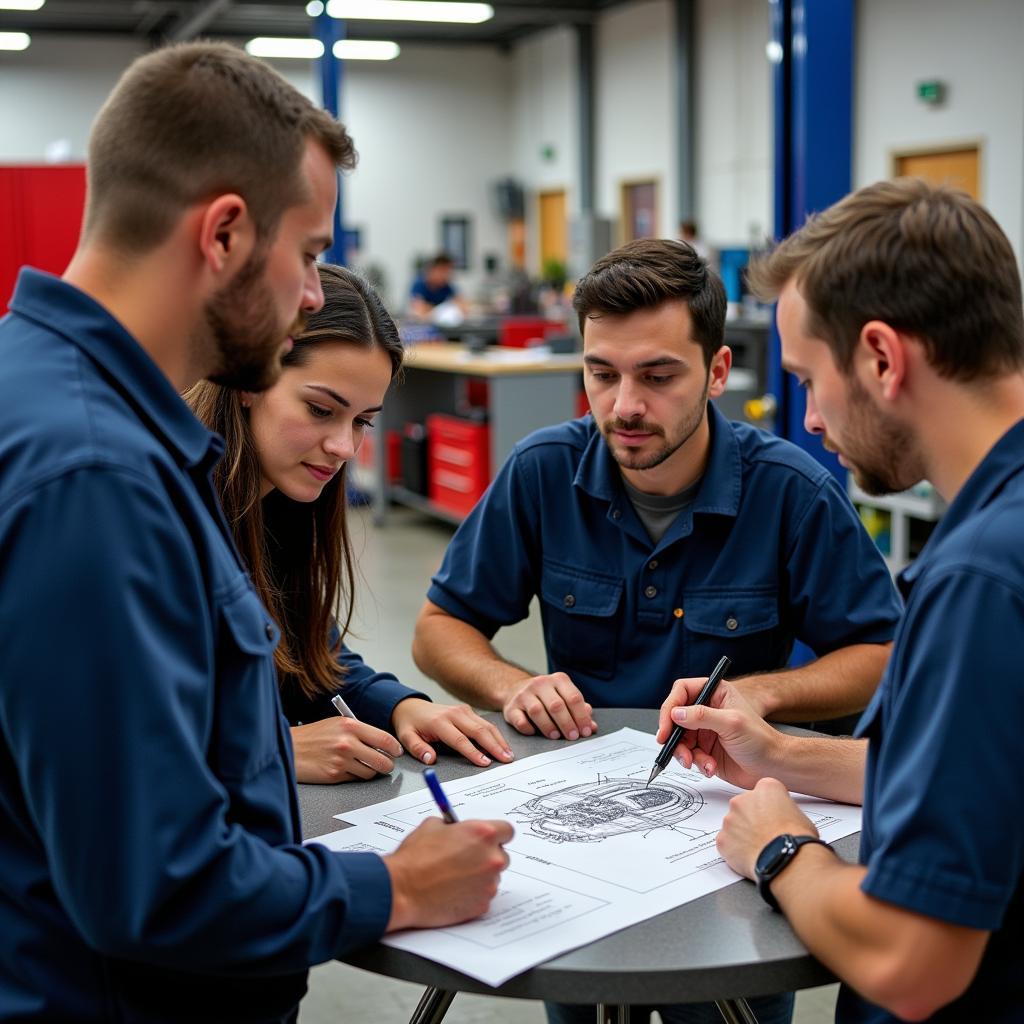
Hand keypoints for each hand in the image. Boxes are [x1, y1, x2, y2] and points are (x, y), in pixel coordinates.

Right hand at [289, 718, 401, 783]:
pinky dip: (356, 776)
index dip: (395, 748)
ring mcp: (341, 760)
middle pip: (382, 760)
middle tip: (386, 764)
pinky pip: (355, 779)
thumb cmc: (313, 736)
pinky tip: (350, 769)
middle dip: (387, 764)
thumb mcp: (337, 724)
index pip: (384, 738)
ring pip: (370, 772)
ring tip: (367, 766)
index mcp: (350, 726)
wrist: (290, 748)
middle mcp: (347, 742)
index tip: (397, 751)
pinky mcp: (334, 775)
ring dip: (372, 772)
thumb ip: (359, 731)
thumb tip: (381, 743)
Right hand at [383, 817, 514, 930]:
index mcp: (483, 834)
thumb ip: (453, 826)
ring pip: (492, 878)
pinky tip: (453, 892)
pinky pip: (483, 897)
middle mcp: (491, 858)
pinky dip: (472, 895)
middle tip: (466, 860)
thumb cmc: (415, 859)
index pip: (507, 831)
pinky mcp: (482, 905)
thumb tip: (458, 829)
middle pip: (502, 856)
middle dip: (487, 857)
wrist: (402, 889)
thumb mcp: (432, 826)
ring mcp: (488, 884)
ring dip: (479, 877)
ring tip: (454, 878)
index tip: (488, 839)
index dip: (496, 835)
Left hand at [391, 698, 513, 767]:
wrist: (411, 706)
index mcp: (439, 721)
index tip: (485, 763)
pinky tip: (502, 745)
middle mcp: (454, 713)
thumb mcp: (406, 737)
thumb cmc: (411, 724)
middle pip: (479, 730)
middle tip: (506, 759)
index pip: (460, 739)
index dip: (473, 752)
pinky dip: (494, 735)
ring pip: (485, 725)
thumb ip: (418, 749)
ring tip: (508, 754)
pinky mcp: (468, 711)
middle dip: (494, 746)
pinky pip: (484, 723)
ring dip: (498, 740)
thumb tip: (430, 759)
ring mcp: (463, 710)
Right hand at [501, 672, 596, 739]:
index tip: (585, 731)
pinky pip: (520, 720)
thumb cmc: (546, 697)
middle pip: (557, 705)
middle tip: (572, 737)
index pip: (573, 697)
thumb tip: (591, 726)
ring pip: (538, 711)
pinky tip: (534, 732)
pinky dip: (528, 728)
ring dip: (549, 727)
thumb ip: (579, 711)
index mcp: (558, 680)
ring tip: (556, 736)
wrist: (515, 689)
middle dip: (567, 724)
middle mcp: (541, 684)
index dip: (581, 716)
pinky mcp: (511, 707)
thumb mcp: (564, 698)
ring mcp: (524, 694)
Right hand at [656, 677, 783, 788]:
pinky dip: (696, 763)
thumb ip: (702, 716)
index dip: (670, 706)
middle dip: (674, 735)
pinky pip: (689, 755)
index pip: (682, 691)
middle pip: (676, 717)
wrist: (772, 768)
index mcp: (715, 693)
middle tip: (672, 747)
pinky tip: (710, 766)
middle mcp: (707, 710)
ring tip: (696, 761)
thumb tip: (676, 713)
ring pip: (680, 739)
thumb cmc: (761, 741)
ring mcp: (705, 731)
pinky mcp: (705, 750)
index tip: (666, 725)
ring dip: (685, 753)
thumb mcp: (731, 723)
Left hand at [717, 777, 817, 878]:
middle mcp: (743, 799)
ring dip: (742, 833)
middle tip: (764, 834)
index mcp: (765, 788)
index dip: (769, 806)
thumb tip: (780, 816)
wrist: (787, 860)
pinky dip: (735, 849)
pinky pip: (726, 842)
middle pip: (744, 805)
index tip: (773, 816)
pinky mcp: (722, 838)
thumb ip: (782, 809)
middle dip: (752, 818)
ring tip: (759, 847)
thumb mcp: (799, 814)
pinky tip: (750, 856)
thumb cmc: (796, 839)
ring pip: (733, 824)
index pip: (764, 792)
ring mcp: (730, 819)